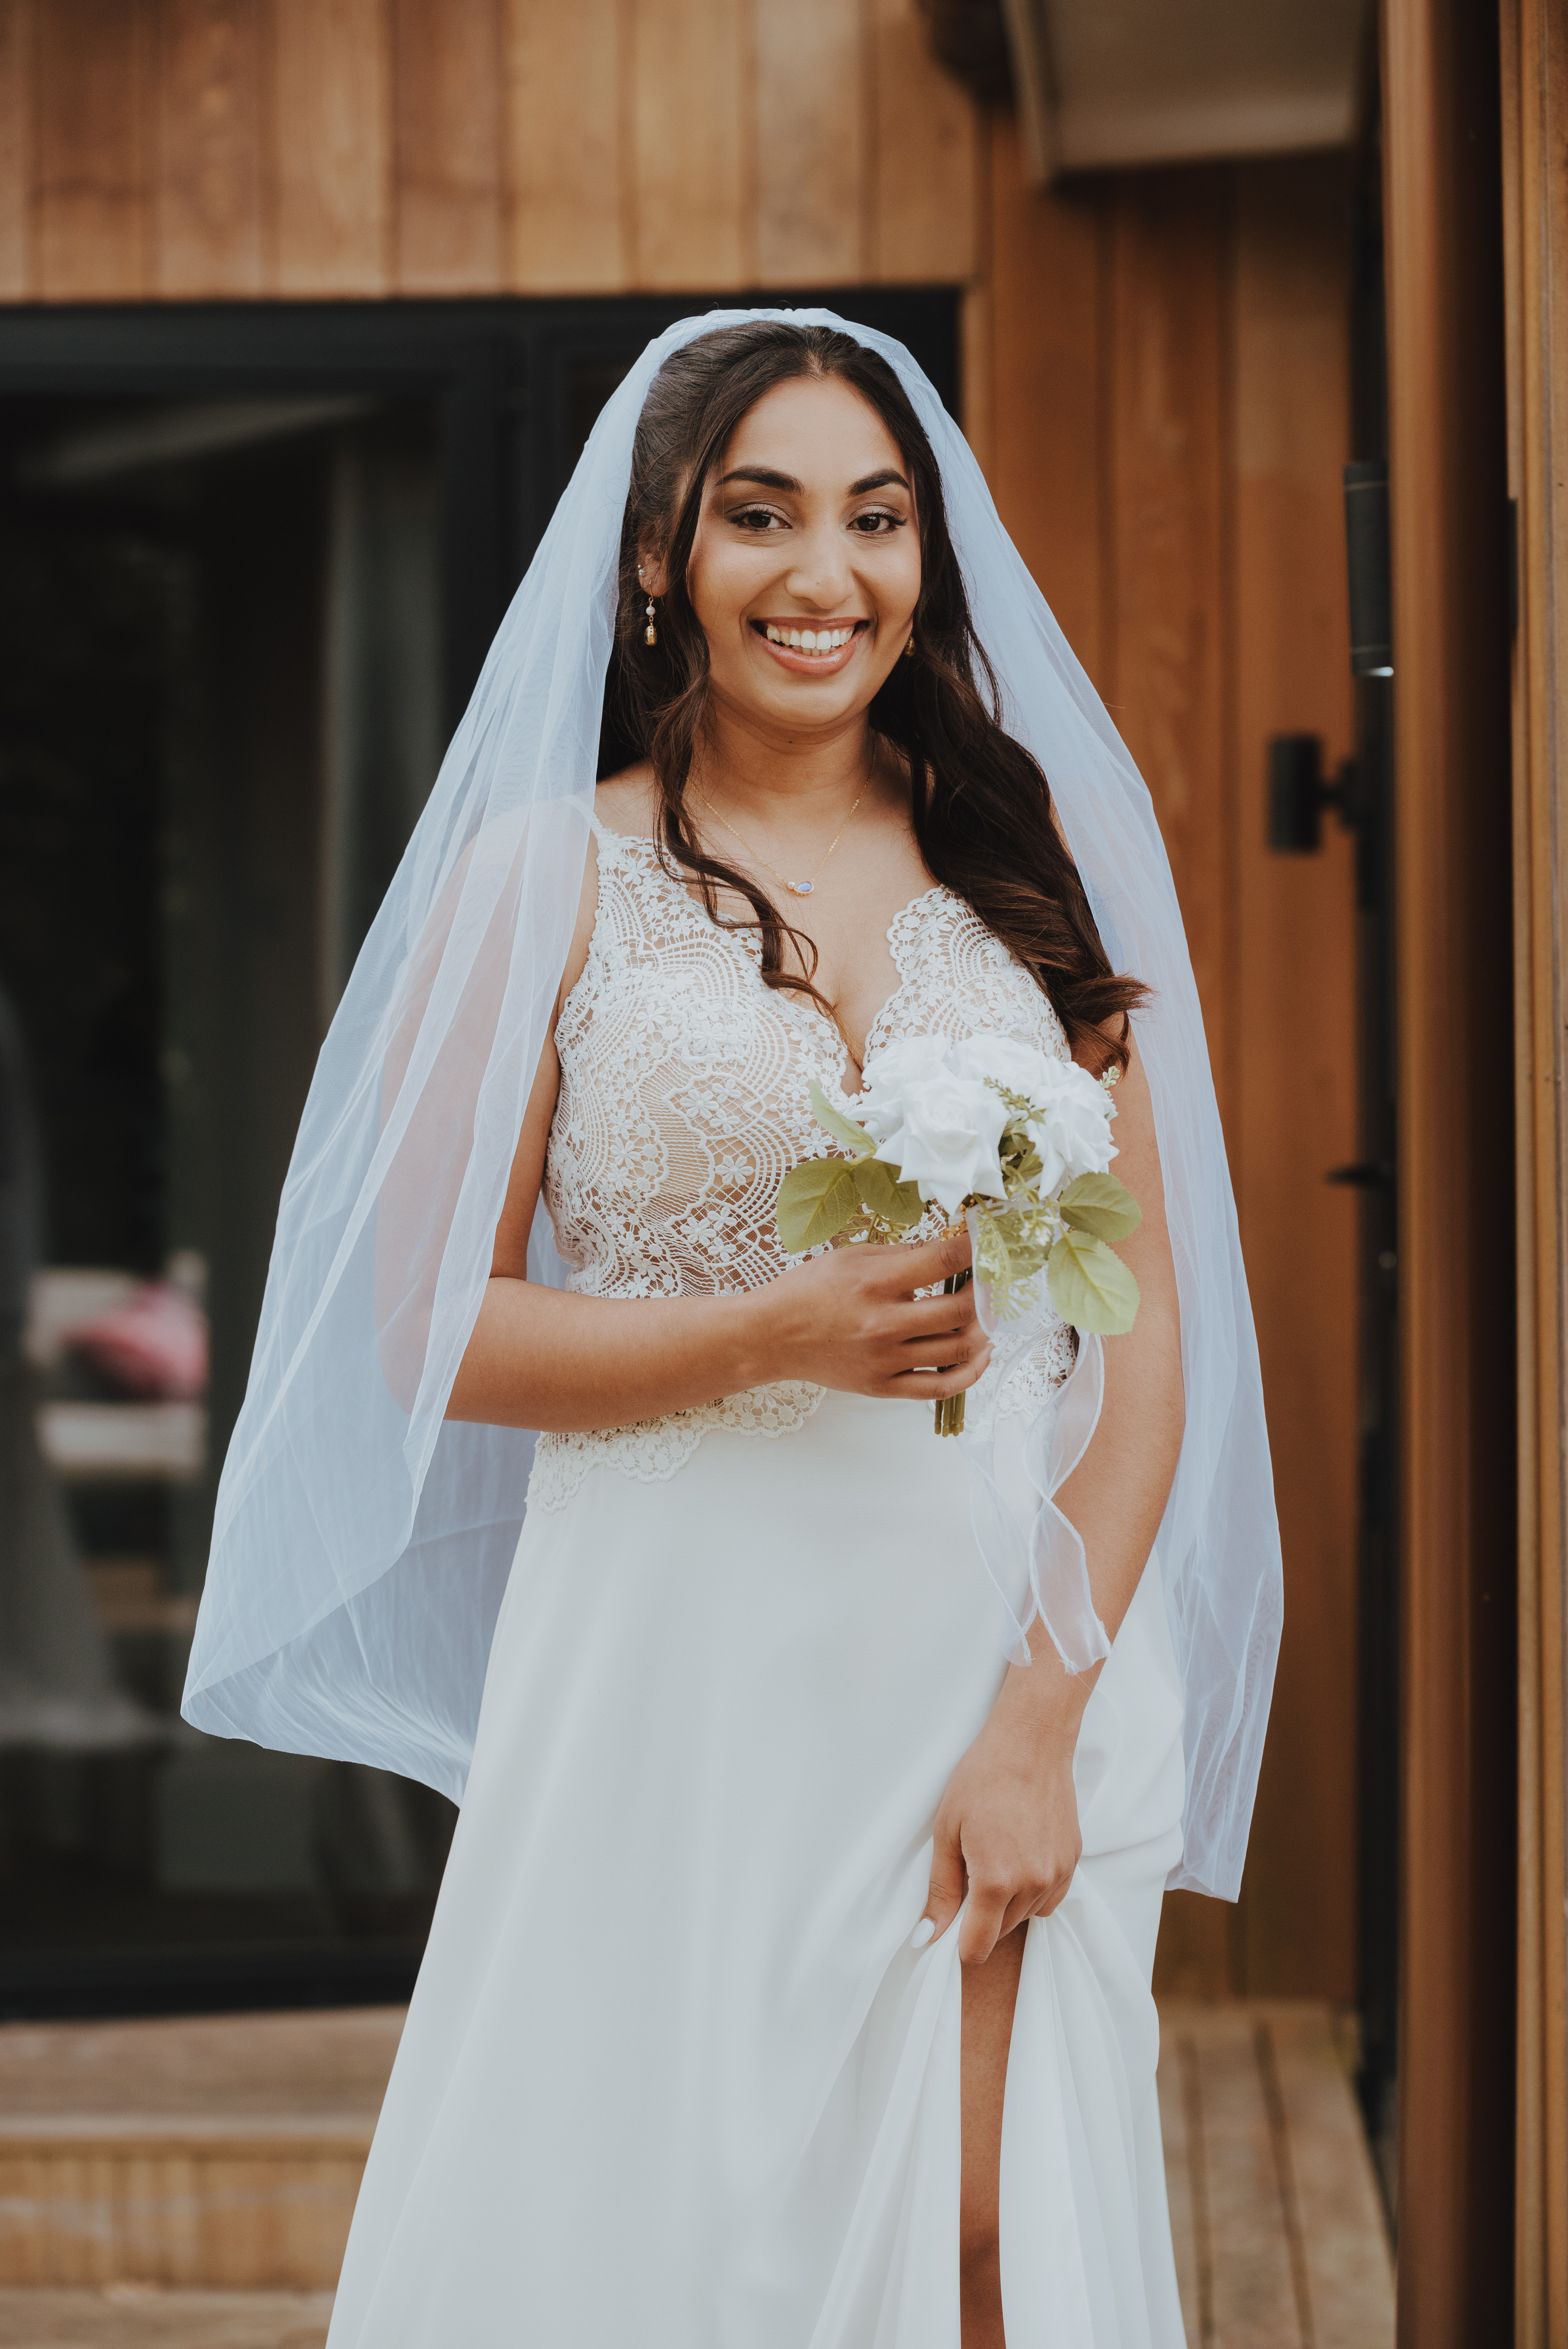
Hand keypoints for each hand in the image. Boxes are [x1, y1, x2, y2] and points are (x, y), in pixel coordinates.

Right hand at [751, 1228, 990, 1400]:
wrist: (773, 1336)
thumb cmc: (810, 1291)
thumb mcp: (852, 1257)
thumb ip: (902, 1256)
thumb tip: (949, 1251)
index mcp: (875, 1283)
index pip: (944, 1261)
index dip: (976, 1249)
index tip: (988, 1243)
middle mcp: (883, 1324)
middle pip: (960, 1310)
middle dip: (986, 1292)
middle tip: (993, 1281)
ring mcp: (885, 1360)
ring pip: (958, 1350)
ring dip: (984, 1330)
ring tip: (988, 1316)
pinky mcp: (883, 1387)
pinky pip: (939, 1388)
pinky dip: (970, 1373)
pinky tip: (981, 1355)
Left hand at [914, 1658, 1089, 1963]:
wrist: (1031, 1741)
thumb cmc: (982, 1778)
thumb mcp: (947, 1831)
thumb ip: (940, 1890)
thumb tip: (927, 1938)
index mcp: (996, 1879)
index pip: (977, 1946)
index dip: (958, 1944)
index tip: (949, 1925)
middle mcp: (1032, 1883)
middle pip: (1000, 1931)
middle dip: (980, 1916)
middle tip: (969, 1869)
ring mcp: (1058, 1874)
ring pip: (1025, 1916)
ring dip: (1006, 1903)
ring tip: (995, 1855)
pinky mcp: (1073, 1862)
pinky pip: (1049, 1898)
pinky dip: (1032, 1890)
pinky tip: (1019, 1857)